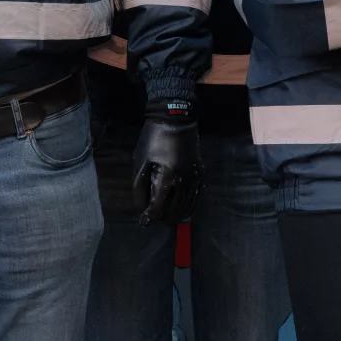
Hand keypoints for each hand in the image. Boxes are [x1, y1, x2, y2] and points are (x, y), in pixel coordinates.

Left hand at [132, 110, 199, 224]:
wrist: (176, 119)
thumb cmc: (153, 139)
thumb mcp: (140, 162)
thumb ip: (140, 187)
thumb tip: (142, 207)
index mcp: (166, 178)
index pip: (158, 208)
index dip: (149, 218)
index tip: (142, 221)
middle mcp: (183, 182)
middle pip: (174, 212)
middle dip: (162, 218)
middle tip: (153, 218)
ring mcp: (194, 178)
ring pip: (187, 207)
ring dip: (175, 215)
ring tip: (165, 217)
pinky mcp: (200, 174)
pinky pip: (196, 198)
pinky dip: (188, 207)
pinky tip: (181, 209)